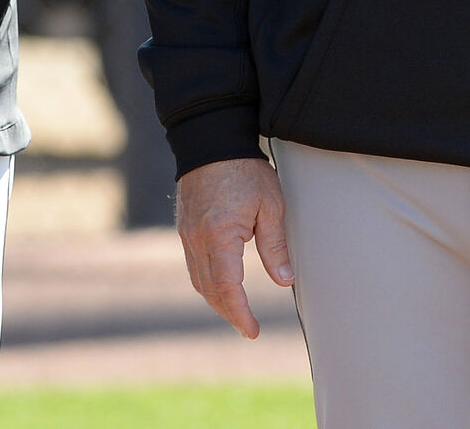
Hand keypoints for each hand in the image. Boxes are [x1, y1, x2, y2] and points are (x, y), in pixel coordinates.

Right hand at [174, 156, 292, 339]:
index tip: (253, 331)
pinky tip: (220, 285)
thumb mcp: (271, 205)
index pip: (229, 288)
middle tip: (248, 328)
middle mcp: (197, 239)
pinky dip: (206, 282)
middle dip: (229, 313)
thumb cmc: (244, 169)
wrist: (211, 139)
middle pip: (210, 290)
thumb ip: (275, 245)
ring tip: (235, 312)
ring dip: (216, 300)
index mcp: (220, 236)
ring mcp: (187, 234)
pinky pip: (193, 265)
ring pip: (199, 280)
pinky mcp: (184, 227)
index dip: (241, 314)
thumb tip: (285, 280)